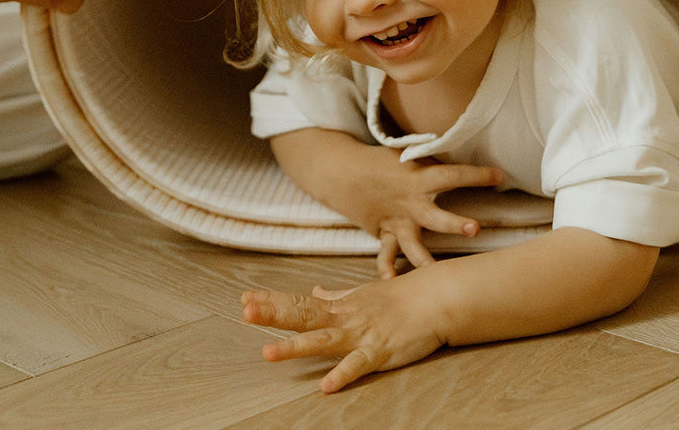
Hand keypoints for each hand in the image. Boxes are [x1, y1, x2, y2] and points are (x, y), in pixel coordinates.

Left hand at [242, 278, 443, 393]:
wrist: (434, 298)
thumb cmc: (400, 298)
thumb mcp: (362, 295)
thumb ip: (336, 296)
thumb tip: (314, 292)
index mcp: (339, 306)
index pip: (299, 303)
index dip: (273, 302)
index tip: (245, 298)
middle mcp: (345, 318)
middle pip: (304, 317)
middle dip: (274, 314)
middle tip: (245, 311)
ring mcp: (361, 334)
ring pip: (323, 341)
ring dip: (295, 347)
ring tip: (268, 352)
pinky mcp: (379, 351)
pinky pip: (358, 365)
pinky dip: (342, 375)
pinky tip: (326, 385)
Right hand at [353, 152, 502, 277]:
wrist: (342, 171)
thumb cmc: (381, 161)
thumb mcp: (407, 155)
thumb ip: (431, 163)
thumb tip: (461, 156)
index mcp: (419, 178)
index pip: (452, 175)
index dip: (475, 175)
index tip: (498, 176)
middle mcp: (410, 203)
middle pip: (436, 216)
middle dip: (454, 223)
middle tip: (475, 229)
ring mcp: (396, 221)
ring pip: (413, 245)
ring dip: (425, 260)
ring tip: (439, 275)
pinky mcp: (384, 233)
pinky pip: (385, 255)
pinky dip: (387, 269)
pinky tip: (391, 283)